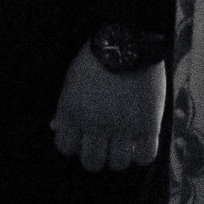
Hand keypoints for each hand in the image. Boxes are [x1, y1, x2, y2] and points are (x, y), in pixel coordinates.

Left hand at [50, 48, 165, 173]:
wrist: (128, 40)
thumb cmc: (97, 57)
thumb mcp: (72, 80)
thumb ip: (65, 108)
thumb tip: (56, 128)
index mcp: (73, 113)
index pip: (66, 147)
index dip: (76, 146)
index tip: (85, 140)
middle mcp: (95, 125)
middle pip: (92, 162)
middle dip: (97, 156)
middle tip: (106, 146)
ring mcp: (122, 127)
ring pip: (117, 163)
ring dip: (120, 157)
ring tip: (126, 144)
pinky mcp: (148, 125)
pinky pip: (145, 156)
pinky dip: (142, 154)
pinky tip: (141, 143)